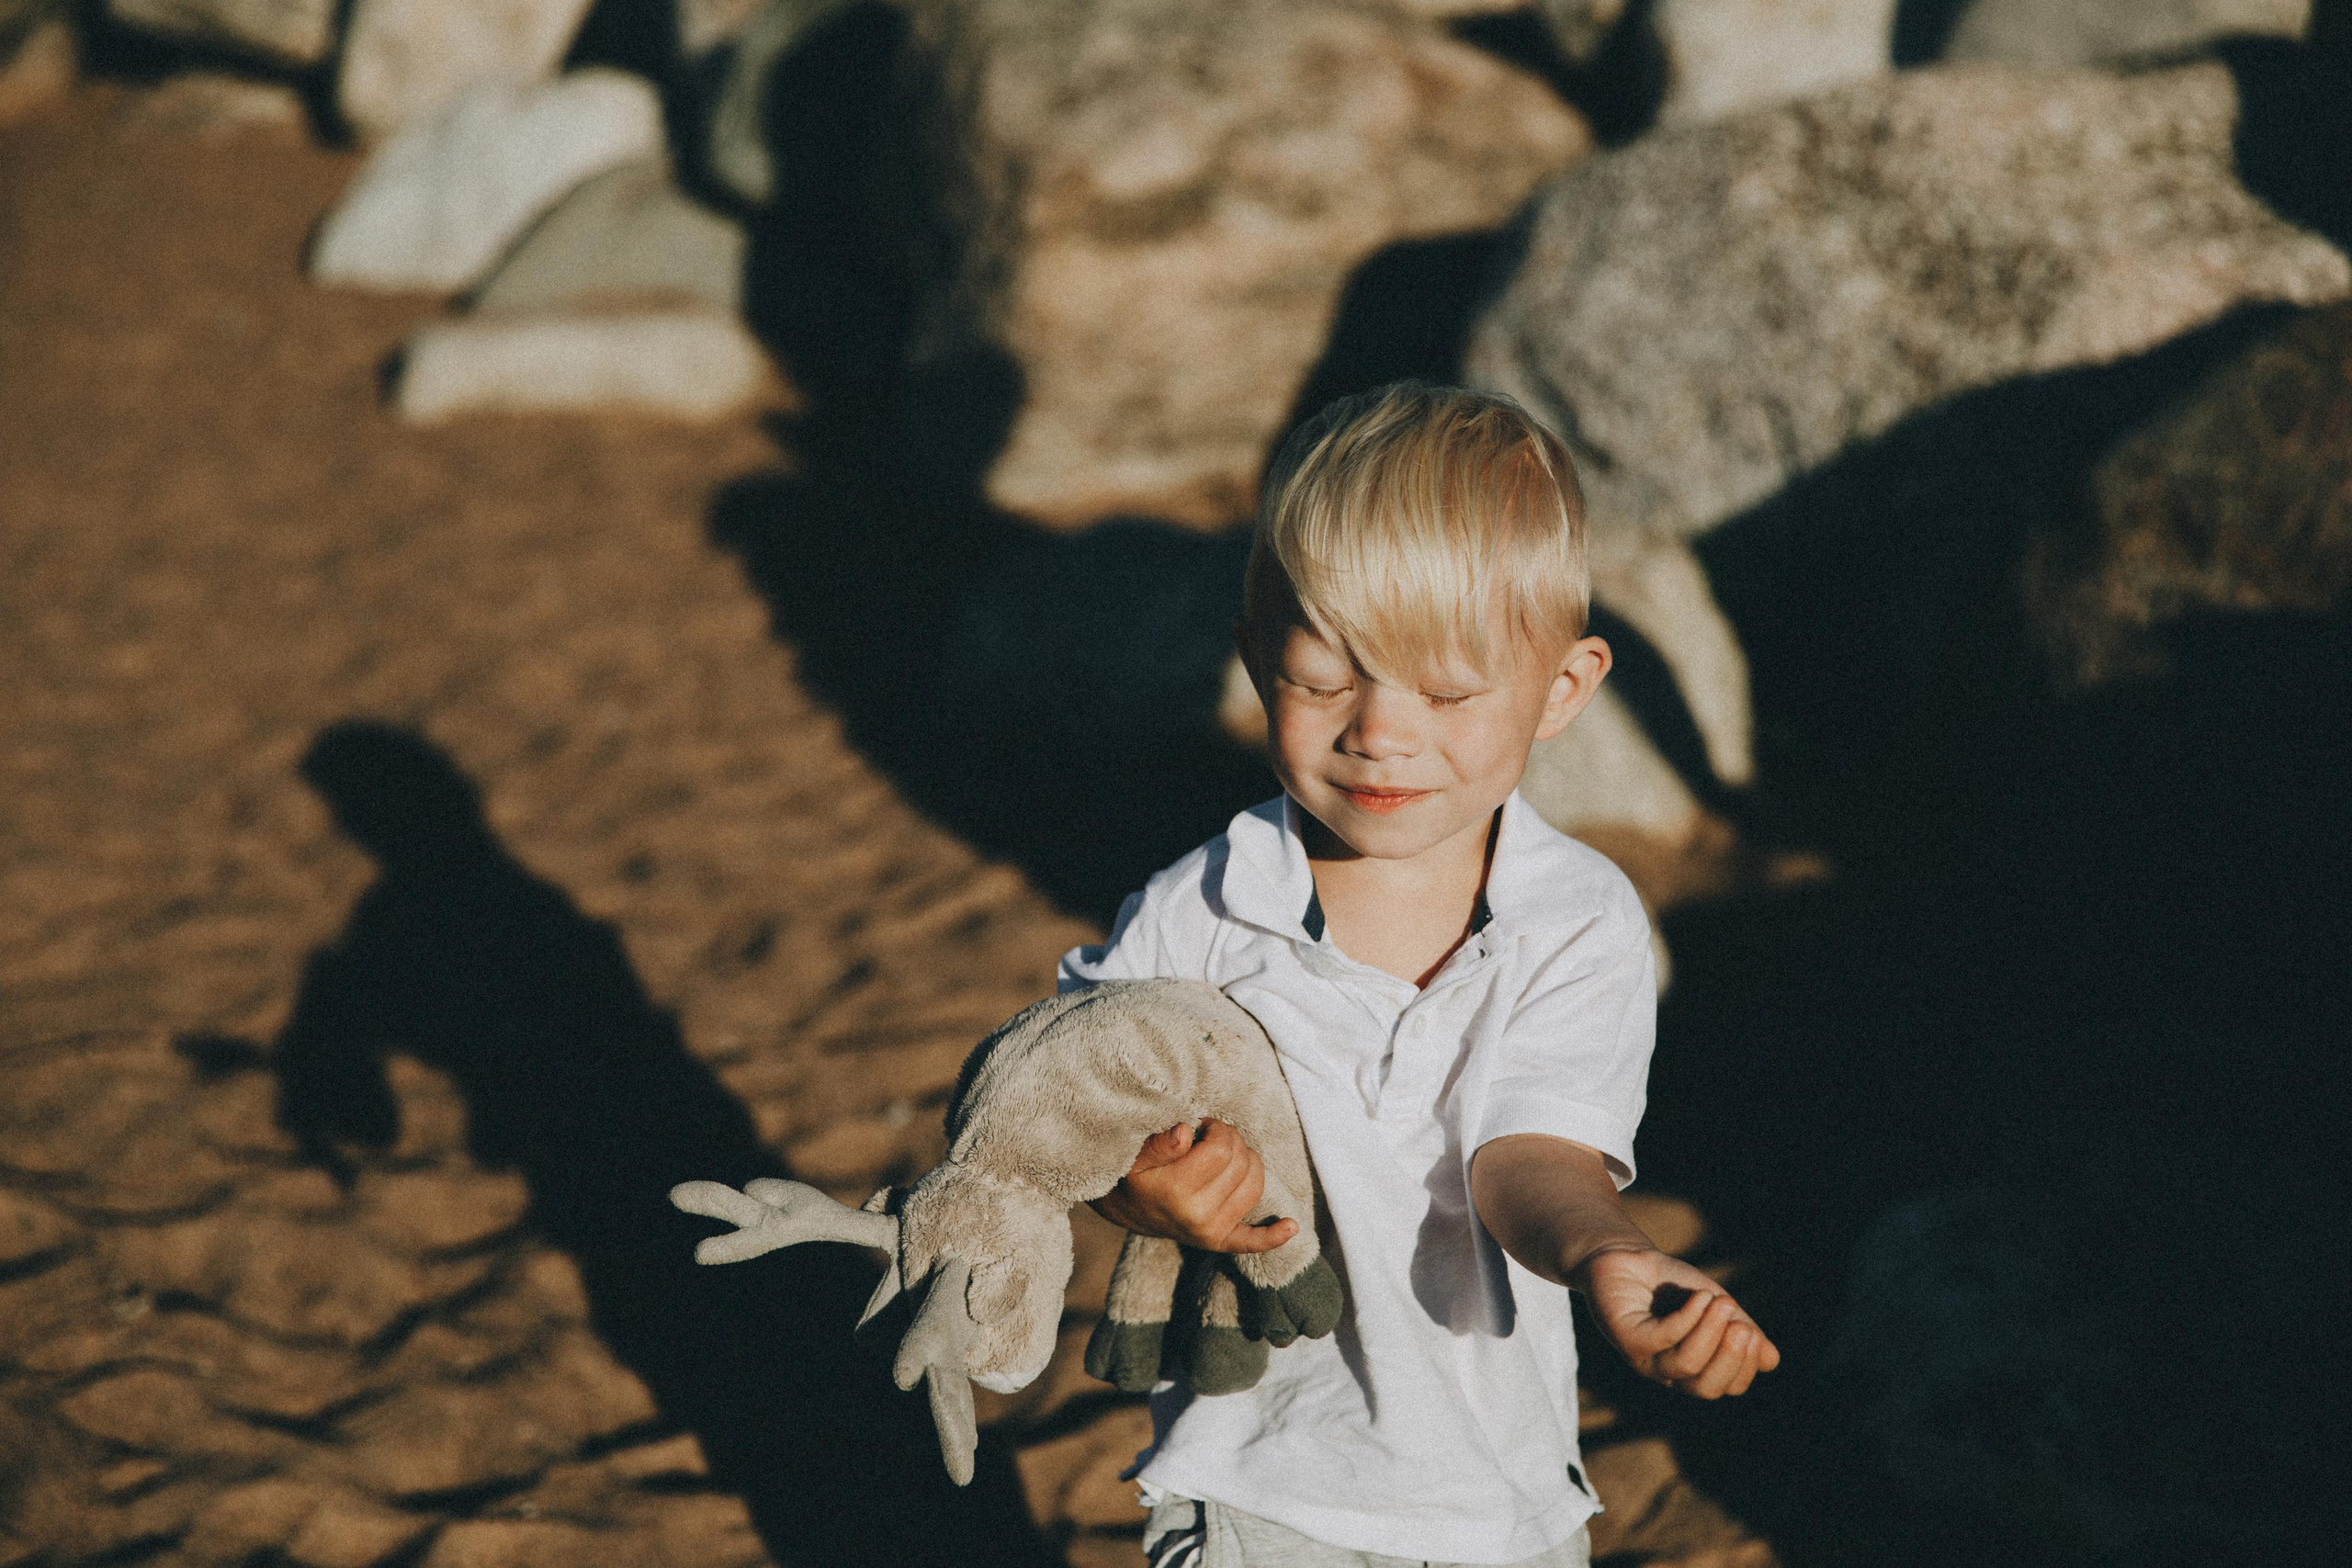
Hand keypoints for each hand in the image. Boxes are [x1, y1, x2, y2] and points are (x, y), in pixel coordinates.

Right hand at [1087, 1119, 1299, 1253]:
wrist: (1129, 1209)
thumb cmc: (1134, 1174)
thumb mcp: (1134, 1154)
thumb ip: (1159, 1143)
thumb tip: (1187, 1132)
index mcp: (1177, 1191)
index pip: (1222, 1148)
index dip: (1216, 1129)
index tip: (1202, 1127)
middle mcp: (1198, 1216)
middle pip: (1241, 1162)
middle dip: (1230, 1141)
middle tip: (1209, 1140)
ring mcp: (1212, 1232)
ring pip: (1254, 1184)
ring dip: (1246, 1162)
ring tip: (1223, 1157)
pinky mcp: (1219, 1242)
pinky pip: (1252, 1241)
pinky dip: (1273, 1235)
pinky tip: (1291, 1225)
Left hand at [1577, 1246, 1779, 1399]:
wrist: (1625, 1256)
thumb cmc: (1671, 1285)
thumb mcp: (1715, 1306)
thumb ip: (1741, 1330)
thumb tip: (1772, 1360)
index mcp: (1693, 1369)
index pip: (1726, 1386)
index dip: (1745, 1367)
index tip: (1753, 1334)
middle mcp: (1668, 1371)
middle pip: (1706, 1388)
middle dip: (1730, 1359)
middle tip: (1742, 1328)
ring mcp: (1645, 1358)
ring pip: (1685, 1365)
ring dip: (1710, 1333)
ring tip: (1722, 1302)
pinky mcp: (1626, 1338)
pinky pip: (1662, 1339)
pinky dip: (1687, 1318)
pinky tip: (1699, 1297)